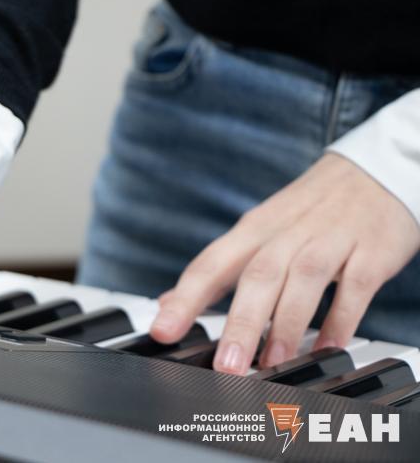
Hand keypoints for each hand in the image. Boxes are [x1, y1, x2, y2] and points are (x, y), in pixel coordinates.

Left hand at [150, 153, 419, 374]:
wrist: (374, 172)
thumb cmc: (307, 211)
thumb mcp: (257, 231)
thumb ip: (215, 270)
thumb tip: (168, 303)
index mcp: (252, 230)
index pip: (210, 264)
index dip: (185, 299)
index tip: (163, 331)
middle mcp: (287, 234)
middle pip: (257, 276)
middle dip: (240, 323)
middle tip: (226, 365)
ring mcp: (330, 240)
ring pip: (303, 280)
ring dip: (287, 325)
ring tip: (272, 364)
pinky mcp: (371, 250)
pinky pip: (354, 287)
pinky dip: (342, 319)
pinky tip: (329, 348)